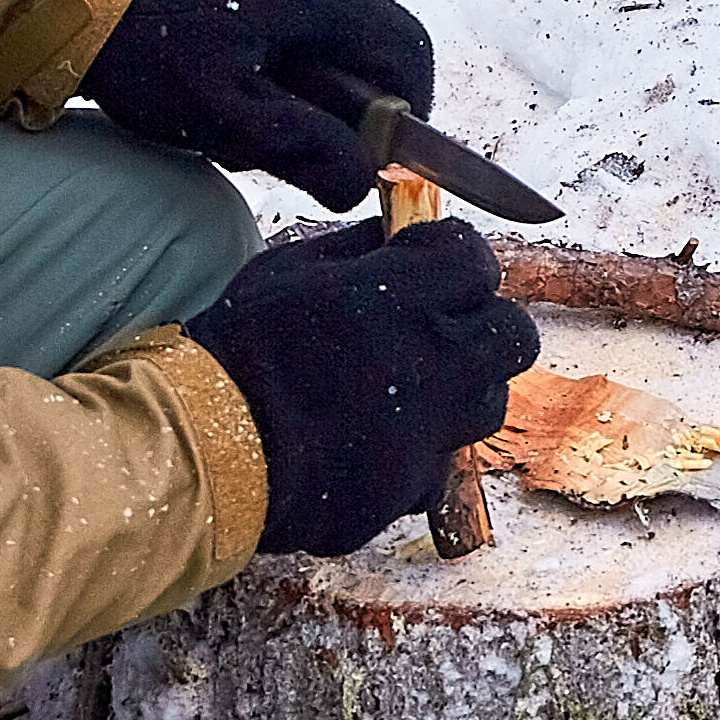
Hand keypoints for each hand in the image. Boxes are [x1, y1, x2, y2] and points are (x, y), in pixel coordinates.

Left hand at [78, 0, 436, 210]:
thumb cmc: (152, 52)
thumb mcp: (224, 114)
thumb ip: (302, 148)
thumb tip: (362, 183)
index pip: (410, 54)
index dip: (409, 115)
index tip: (373, 160)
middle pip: (384, 55)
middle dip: (356, 113)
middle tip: (304, 149)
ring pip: (348, 53)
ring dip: (319, 101)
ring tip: (257, 124)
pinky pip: (315, 42)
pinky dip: (294, 81)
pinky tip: (244, 99)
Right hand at [182, 217, 538, 555]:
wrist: (206, 449)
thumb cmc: (237, 351)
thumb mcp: (288, 270)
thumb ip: (355, 249)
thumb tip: (394, 232)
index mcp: (402, 298)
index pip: (477, 260)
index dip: (457, 260)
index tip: (435, 265)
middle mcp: (433, 364)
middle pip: (513, 334)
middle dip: (484, 323)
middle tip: (444, 326)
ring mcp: (430, 432)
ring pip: (491, 401)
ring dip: (464, 387)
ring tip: (413, 386)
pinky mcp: (412, 487)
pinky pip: (442, 462)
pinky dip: (420, 450)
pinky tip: (378, 439)